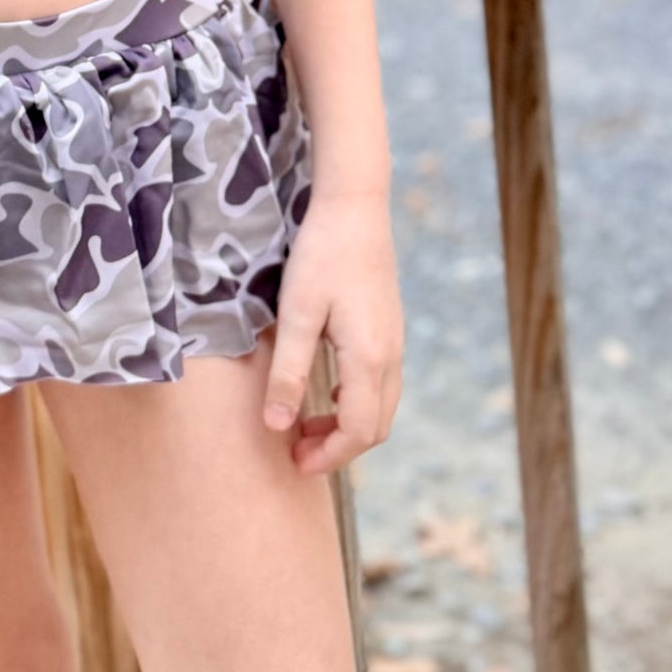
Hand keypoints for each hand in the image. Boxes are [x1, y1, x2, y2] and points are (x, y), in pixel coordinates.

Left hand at [260, 190, 403, 473]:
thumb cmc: (321, 256)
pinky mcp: (390, 330)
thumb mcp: (297, 315)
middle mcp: (390, 356)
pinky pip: (381, 385)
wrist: (355, 208)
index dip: (327, 456)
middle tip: (296, 451)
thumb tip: (276, 426)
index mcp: (369, 358)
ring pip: (381, 407)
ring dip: (347, 427)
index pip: (357, 431)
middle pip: (376, 427)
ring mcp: (395, 343)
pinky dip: (357, 404)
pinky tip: (327, 393)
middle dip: (338, 448)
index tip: (294, 463)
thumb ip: (289, 374)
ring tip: (305, 427)